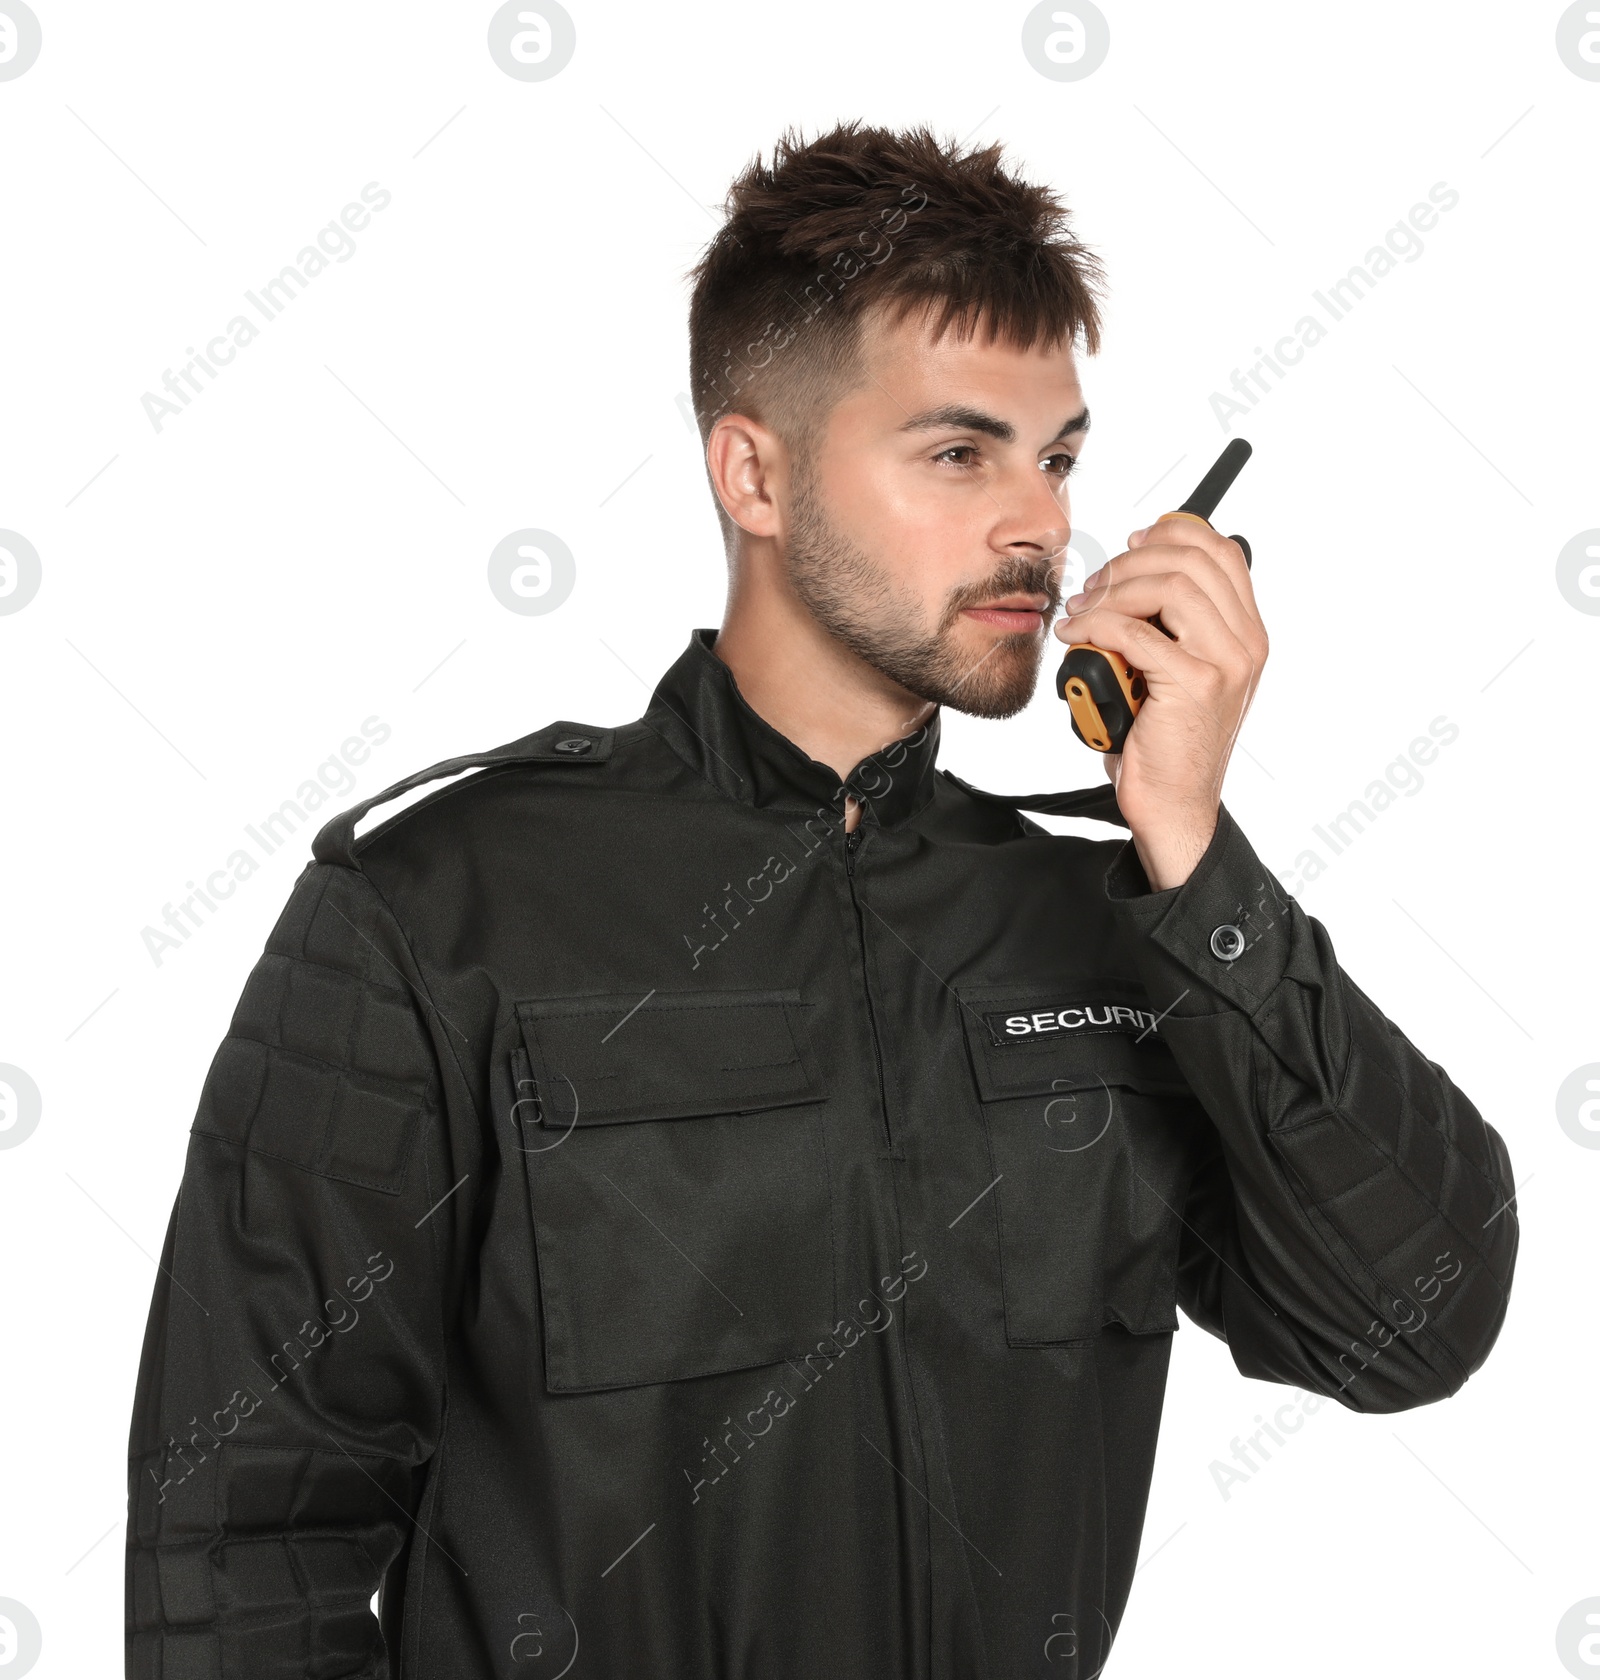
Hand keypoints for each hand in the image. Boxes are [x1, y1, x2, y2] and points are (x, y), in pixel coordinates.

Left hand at [1055, 516, 1266, 888]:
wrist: (1175, 804)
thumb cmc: (1168, 740)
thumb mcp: (1180, 672)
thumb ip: (1175, 628)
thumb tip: (1134, 576)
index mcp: (1248, 634)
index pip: (1222, 552)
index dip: (1173, 534)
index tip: (1131, 544)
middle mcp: (1246, 644)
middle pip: (1192, 560)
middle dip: (1132, 562)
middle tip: (1095, 585)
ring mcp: (1224, 663)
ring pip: (1167, 587)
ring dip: (1113, 591)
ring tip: (1083, 611)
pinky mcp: (1193, 685)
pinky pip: (1135, 633)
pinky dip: (1096, 626)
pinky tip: (1075, 636)